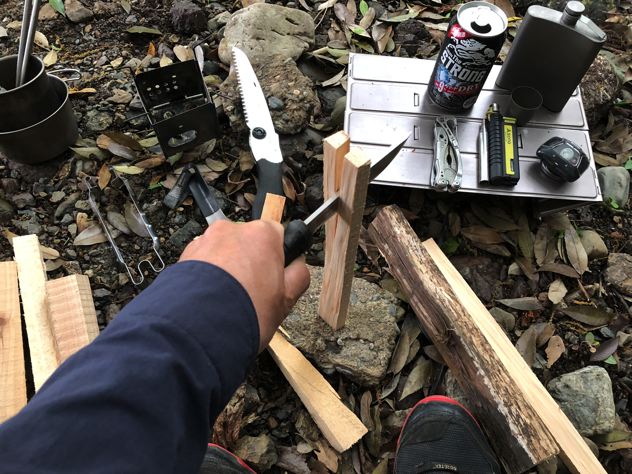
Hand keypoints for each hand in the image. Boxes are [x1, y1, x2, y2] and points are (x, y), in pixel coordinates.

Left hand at [179, 220, 309, 351]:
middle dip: (250, 262)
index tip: (275, 276)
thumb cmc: (245, 312)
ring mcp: (206, 241)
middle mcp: (233, 230)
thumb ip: (298, 276)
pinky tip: (210, 298)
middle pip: (247, 242)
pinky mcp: (185, 255)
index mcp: (262, 235)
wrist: (198, 328)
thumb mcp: (286, 300)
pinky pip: (202, 261)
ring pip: (223, 251)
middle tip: (252, 292)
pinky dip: (207, 275)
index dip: (278, 257)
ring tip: (228, 299)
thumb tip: (298, 265)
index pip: (277, 234)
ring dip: (227, 269)